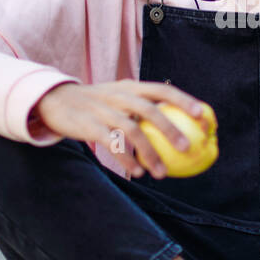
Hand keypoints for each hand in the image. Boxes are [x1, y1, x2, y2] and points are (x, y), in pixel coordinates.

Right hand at [34, 80, 207, 178]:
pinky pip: (112, 144)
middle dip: (171, 129)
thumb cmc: (96, 103)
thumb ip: (142, 107)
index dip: (185, 101)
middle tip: (187, 148)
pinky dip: (126, 159)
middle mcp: (119, 95)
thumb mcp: (119, 97)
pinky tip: (138, 172)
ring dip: (149, 153)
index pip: (163, 90)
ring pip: (132, 131)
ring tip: (161, 173)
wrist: (55, 100)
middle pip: (150, 110)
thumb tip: (176, 126)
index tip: (204, 117)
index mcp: (130, 86)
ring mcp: (103, 110)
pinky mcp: (89, 126)